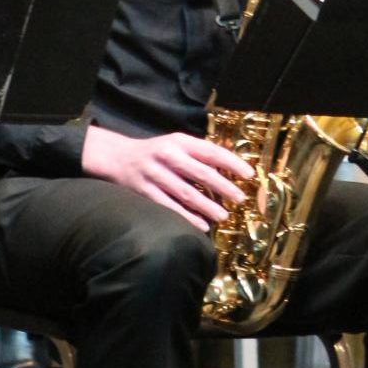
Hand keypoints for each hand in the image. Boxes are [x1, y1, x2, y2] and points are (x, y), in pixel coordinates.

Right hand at [81, 125, 253, 230]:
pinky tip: (202, 225)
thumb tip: (230, 167)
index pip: (211, 152)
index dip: (232, 163)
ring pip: (187, 193)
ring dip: (208, 206)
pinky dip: (187, 217)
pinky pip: (170, 207)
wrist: (119, 157)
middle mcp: (168, 156)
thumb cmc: (156, 152)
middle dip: (224, 187)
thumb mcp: (177, 144)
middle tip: (240, 198)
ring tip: (224, 216)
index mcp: (180, 142)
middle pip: (201, 173)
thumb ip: (199, 153)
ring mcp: (156, 175)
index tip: (249, 174)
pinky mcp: (145, 192)